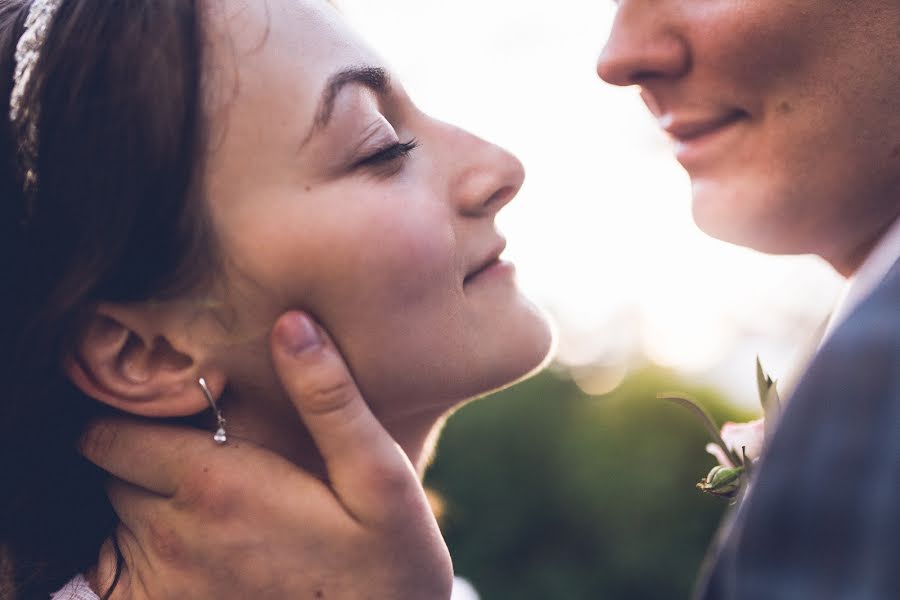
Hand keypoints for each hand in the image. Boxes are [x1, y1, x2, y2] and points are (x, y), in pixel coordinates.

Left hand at [80, 311, 452, 599]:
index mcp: (215, 485)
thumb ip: (330, 398)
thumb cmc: (387, 560)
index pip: (106, 433)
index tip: (168, 408)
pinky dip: (136, 557)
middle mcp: (172, 538)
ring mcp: (164, 588)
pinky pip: (114, 580)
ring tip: (211, 501)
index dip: (128, 413)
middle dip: (141, 455)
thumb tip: (291, 320)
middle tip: (199, 450)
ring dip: (143, 504)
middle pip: (111, 474)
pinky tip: (198, 549)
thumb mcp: (379, 474)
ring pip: (114, 522)